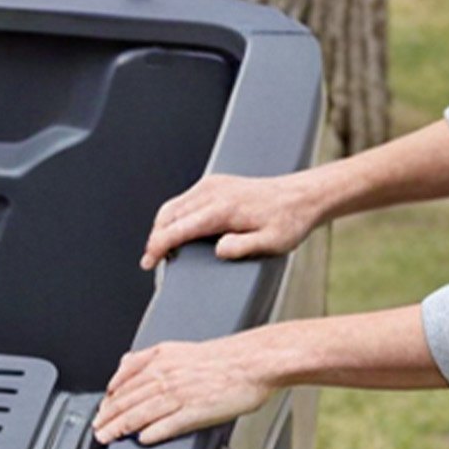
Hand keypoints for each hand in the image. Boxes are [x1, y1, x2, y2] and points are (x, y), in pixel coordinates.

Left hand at [93, 333, 281, 446]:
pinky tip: (141, 440)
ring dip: (120, 427)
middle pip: (127, 399)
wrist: (253, 362)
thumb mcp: (179, 348)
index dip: (108, 399)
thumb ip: (150, 357)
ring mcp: (179, 395)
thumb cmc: (224, 359)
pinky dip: (151, 433)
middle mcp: (166, 376)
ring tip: (108, 437)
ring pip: (140, 413)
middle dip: (107, 416)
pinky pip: (166, 425)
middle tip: (96, 429)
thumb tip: (126, 364)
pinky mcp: (194, 411)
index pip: (124, 382)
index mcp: (162, 359)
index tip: (100, 410)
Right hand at [141, 172, 320, 271]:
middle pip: (168, 215)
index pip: (179, 228)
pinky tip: (176, 235)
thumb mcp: (272, 243)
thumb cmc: (288, 222)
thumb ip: (244, 247)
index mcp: (223, 208)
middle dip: (155, 240)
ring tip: (161, 253)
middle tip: (151, 264)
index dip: (159, 246)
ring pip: (173, 207)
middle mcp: (213, 192)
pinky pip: (183, 201)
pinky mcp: (214, 184)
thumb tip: (219, 250)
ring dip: (162, 229)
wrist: (300, 196)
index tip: (148, 263)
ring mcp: (212, 185)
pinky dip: (173, 218)